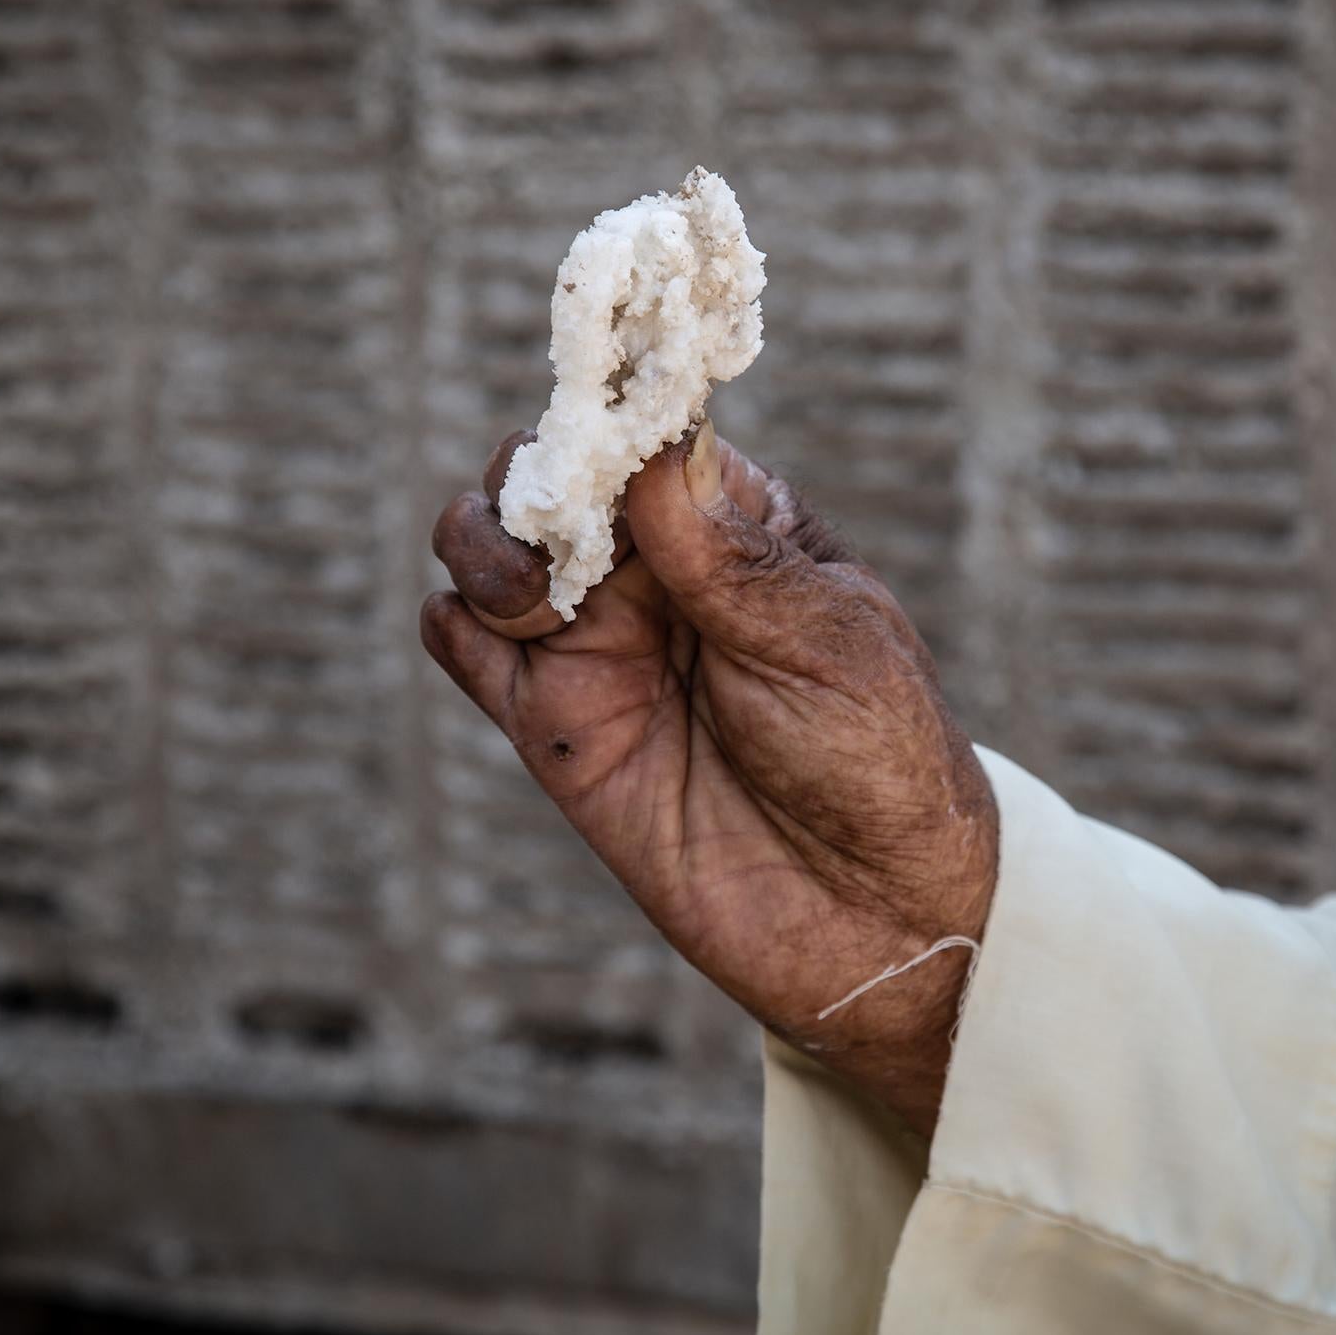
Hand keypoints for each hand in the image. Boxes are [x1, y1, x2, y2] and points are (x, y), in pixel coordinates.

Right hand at [421, 422, 997, 1135]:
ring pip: (484, 546)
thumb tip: (656, 446)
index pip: (642, 432)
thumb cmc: (880, 760)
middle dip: (533, 481)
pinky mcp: (553, 729)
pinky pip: (462, 648)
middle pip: (545, 474)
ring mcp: (599, 648)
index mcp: (735, 525)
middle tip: (566, 539)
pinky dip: (455, 624)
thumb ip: (731, 558)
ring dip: (484, 545)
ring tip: (539, 600)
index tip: (600, 435)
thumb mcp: (826, 645)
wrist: (874, 920)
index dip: (607, 414)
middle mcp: (655, 574)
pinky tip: (512, 645)